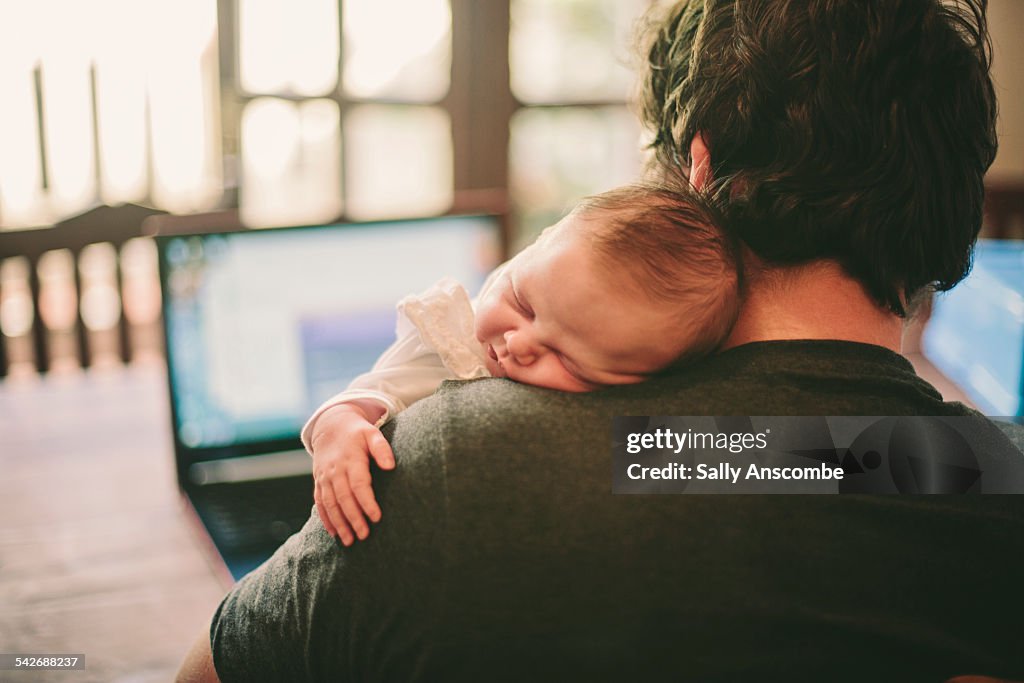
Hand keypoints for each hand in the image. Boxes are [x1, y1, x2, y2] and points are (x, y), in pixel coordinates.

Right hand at [310, 404, 394, 544]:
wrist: (330, 426)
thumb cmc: (357, 432)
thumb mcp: (372, 433)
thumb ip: (382, 448)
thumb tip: (391, 466)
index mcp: (351, 459)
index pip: (359, 484)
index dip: (367, 502)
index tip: (376, 517)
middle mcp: (335, 470)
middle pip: (344, 498)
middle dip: (353, 518)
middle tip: (364, 536)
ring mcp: (325, 477)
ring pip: (330, 504)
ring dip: (339, 523)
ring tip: (350, 541)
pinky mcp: (319, 482)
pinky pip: (320, 503)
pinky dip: (326, 519)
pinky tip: (334, 533)